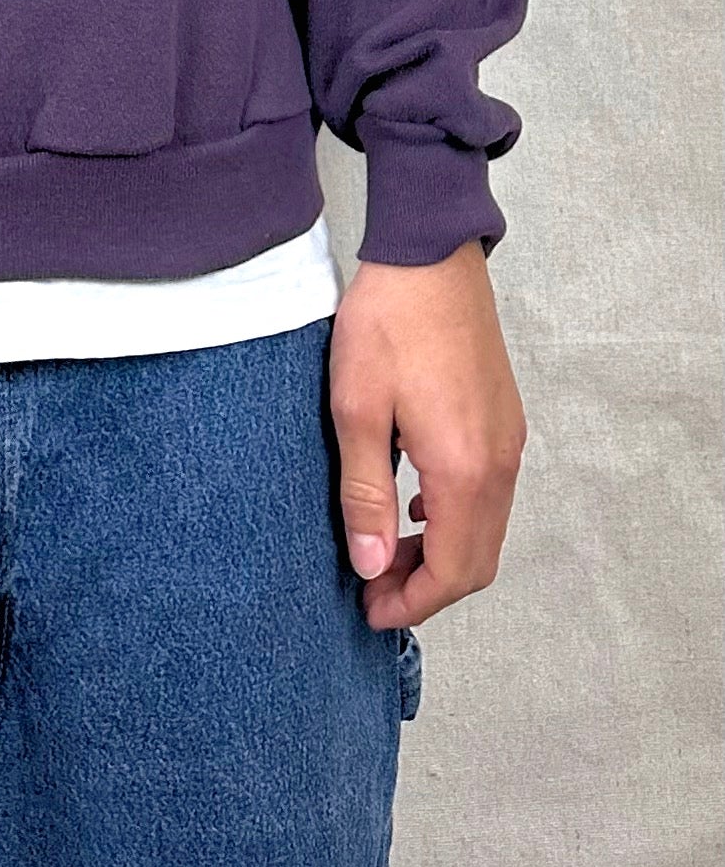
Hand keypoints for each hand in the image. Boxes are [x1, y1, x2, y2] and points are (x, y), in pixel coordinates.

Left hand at [329, 238, 526, 628]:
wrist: (429, 255)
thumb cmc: (387, 324)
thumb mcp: (356, 410)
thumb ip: (366, 493)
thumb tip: (371, 565)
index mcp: (464, 469)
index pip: (453, 571)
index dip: (412, 603)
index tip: (369, 611)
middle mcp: (499, 462)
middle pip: (477, 560)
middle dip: (427, 586)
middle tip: (372, 587)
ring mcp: (508, 439)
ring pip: (486, 528)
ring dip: (441, 551)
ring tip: (384, 546)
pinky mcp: (504, 418)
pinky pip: (490, 493)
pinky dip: (456, 516)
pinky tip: (413, 500)